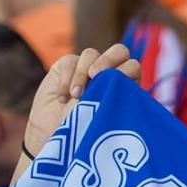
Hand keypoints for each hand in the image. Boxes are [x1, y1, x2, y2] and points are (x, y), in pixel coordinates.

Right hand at [22, 44, 139, 155]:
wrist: (54, 135)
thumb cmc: (84, 132)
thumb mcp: (103, 116)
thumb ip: (113, 96)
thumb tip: (118, 79)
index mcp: (124, 86)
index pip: (132, 66)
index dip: (126, 71)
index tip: (114, 87)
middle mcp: (108, 74)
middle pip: (119, 51)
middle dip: (108, 60)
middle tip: (95, 75)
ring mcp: (88, 68)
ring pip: (90, 54)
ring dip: (82, 75)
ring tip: (76, 96)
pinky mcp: (67, 66)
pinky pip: (69, 62)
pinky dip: (65, 80)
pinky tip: (62, 98)